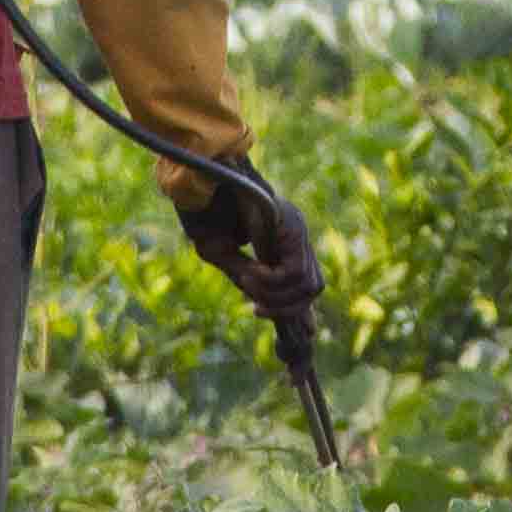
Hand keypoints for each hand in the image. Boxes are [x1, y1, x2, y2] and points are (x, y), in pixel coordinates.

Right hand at [180, 162, 320, 336]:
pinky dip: (271, 283)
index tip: (308, 336)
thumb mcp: (219, 251)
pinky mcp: (292, 227)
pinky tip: (250, 273)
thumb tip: (260, 297)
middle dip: (289, 311)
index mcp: (280, 238)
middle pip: (312, 288)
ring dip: (276, 297)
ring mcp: (297, 228)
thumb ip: (243, 273)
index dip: (305, 311)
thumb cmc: (202, 208)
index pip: (303, 280)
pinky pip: (293, 273)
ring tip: (247, 284)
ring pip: (308, 285)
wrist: (198, 174)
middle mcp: (294, 234)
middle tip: (256, 310)